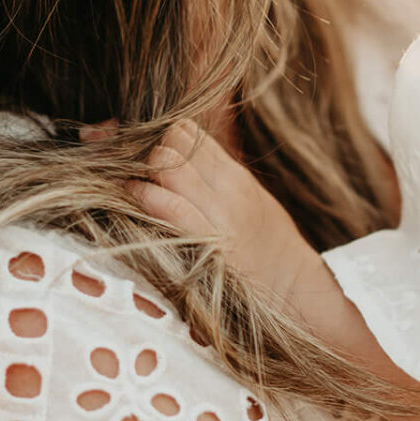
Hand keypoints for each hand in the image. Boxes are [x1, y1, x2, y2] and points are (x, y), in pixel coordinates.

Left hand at [133, 118, 328, 321]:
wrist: (293, 288)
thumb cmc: (263, 246)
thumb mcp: (246, 198)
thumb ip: (213, 175)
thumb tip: (172, 152)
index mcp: (234, 175)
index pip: (187, 132)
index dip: (156, 136)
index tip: (138, 149)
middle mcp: (228, 188)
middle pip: (173, 143)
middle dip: (143, 150)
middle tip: (126, 166)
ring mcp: (219, 214)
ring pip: (168, 165)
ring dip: (141, 169)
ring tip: (127, 180)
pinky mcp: (210, 243)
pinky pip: (172, 207)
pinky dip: (147, 196)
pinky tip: (133, 194)